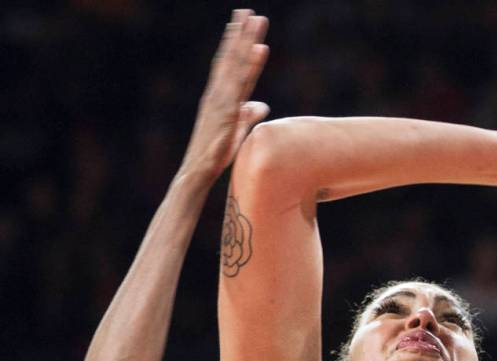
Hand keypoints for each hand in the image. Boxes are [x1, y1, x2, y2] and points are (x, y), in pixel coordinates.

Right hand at [180, 10, 269, 182]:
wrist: (198, 172)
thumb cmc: (215, 153)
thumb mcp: (237, 131)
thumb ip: (248, 115)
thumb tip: (261, 105)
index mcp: (220, 97)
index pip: (230, 66)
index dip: (236, 44)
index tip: (242, 23)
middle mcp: (218, 94)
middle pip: (231, 59)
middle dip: (240, 34)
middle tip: (249, 10)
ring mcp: (220, 101)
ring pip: (235, 65)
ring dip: (246, 41)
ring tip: (255, 20)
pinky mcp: (225, 111)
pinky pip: (241, 83)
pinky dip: (250, 66)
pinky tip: (259, 50)